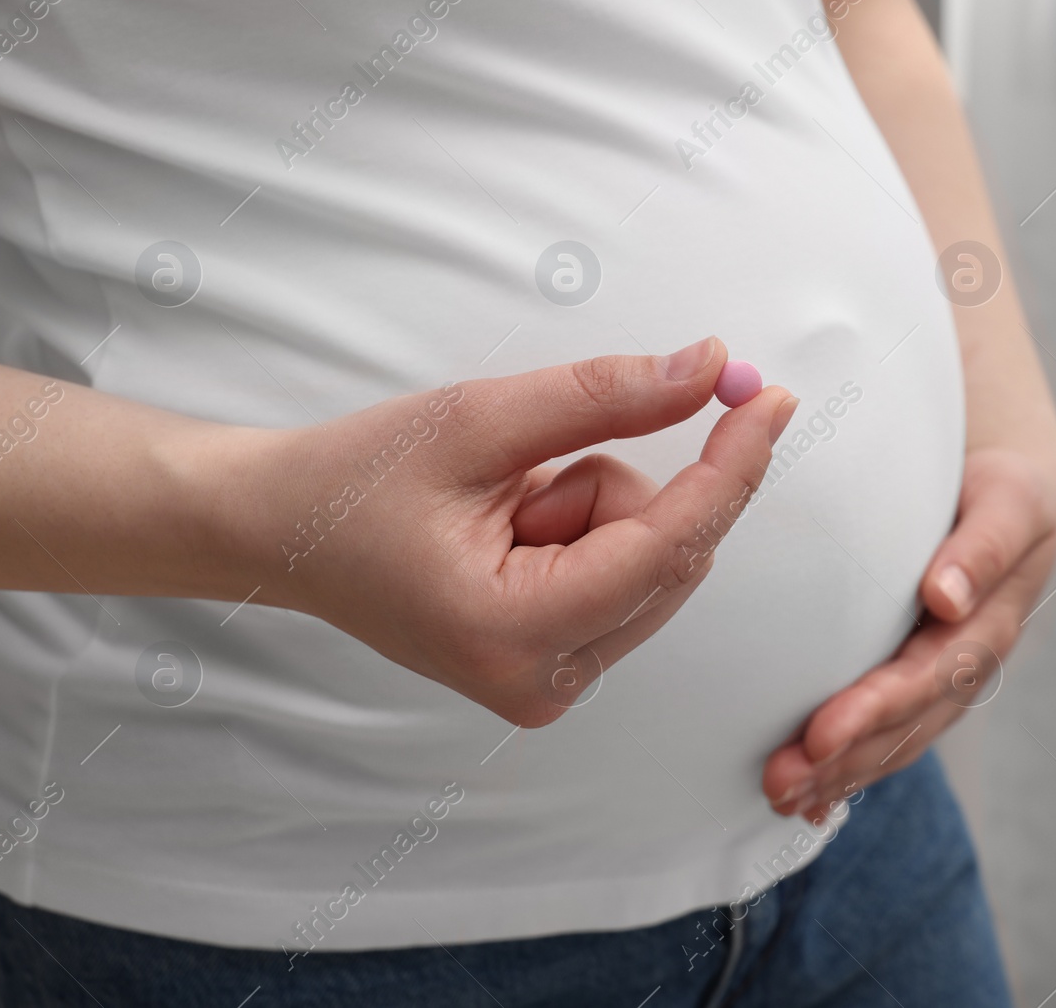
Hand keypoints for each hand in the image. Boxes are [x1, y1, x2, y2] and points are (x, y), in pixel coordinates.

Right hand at [231, 337, 797, 726]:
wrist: (284, 534)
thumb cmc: (357, 479)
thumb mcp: (478, 418)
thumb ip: (605, 396)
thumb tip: (710, 369)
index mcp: (512, 633)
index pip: (666, 547)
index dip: (729, 468)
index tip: (771, 398)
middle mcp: (543, 683)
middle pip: (670, 557)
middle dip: (619, 488)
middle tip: (530, 472)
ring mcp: (551, 687)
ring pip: (655, 564)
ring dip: (599, 511)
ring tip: (502, 508)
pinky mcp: (555, 671)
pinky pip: (630, 578)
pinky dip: (591, 534)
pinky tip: (514, 532)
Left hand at [761, 445, 1055, 820]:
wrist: (1010, 495)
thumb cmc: (1003, 490)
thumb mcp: (1009, 501)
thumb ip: (983, 547)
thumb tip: (945, 596)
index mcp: (985, 629)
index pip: (926, 679)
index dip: (875, 710)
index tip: (821, 734)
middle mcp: (963, 668)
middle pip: (904, 727)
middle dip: (843, 760)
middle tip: (781, 782)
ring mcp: (939, 682)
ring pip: (891, 742)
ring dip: (837, 774)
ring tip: (780, 797)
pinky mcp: (911, 680)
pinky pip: (881, 733)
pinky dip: (845, 769)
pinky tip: (805, 802)